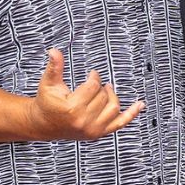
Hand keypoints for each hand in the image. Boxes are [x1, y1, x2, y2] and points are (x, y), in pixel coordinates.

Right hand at [27, 48, 142, 139]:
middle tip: (96, 83)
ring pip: (113, 108)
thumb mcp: (48, 83)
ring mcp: (93, 130)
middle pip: (103, 97)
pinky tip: (140, 105)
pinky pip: (120, 123)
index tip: (93, 74)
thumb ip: (54, 67)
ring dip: (112, 96)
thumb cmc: (46, 103)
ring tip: (107, 90)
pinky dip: (132, 114)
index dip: (95, 77)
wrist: (44, 124)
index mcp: (72, 108)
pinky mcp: (98, 134)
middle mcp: (84, 121)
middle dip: (100, 87)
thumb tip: (54, 51)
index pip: (93, 87)